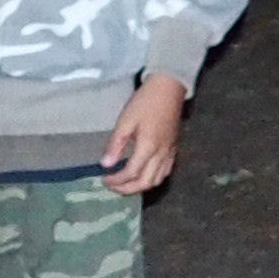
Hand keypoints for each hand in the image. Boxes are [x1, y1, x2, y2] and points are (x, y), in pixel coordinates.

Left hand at [101, 74, 184, 194]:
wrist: (169, 89)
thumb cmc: (145, 102)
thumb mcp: (125, 121)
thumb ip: (116, 144)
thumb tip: (106, 165)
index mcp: (148, 147)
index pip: (130, 173)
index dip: (116, 180)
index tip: (104, 178)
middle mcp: (161, 154)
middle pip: (145, 182)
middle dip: (127, 189)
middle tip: (112, 186)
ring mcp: (170, 153)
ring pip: (157, 180)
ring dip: (140, 186)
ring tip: (125, 183)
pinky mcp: (174, 149)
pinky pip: (165, 172)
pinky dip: (153, 179)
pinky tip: (143, 175)